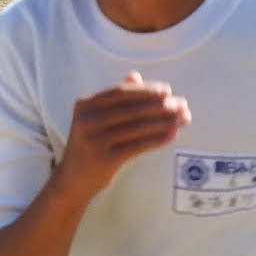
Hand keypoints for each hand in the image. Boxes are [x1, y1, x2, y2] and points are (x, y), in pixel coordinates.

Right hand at [56, 71, 189, 201]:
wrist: (73, 179)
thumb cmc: (90, 145)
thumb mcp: (96, 119)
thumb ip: (114, 98)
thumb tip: (135, 76)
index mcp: (84, 105)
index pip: (121, 92)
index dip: (146, 91)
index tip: (167, 91)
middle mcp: (87, 120)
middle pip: (131, 109)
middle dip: (160, 106)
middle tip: (181, 105)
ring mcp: (95, 140)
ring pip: (137, 127)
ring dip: (164, 122)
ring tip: (182, 119)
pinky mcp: (105, 159)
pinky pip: (138, 145)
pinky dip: (157, 139)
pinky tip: (172, 134)